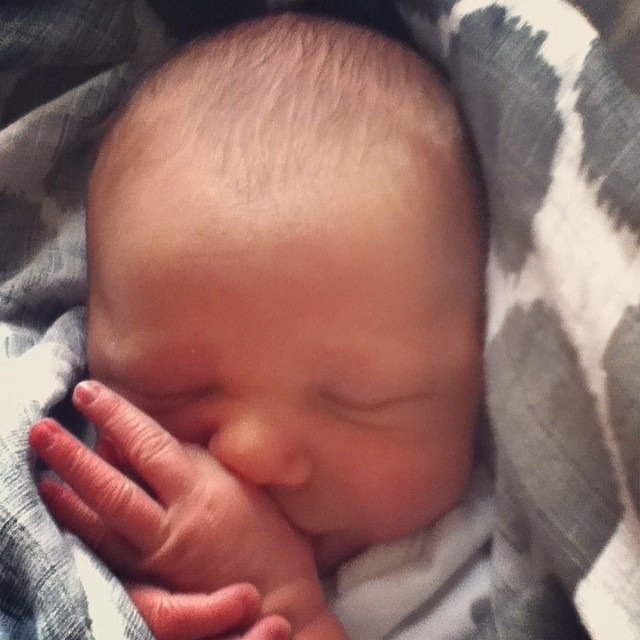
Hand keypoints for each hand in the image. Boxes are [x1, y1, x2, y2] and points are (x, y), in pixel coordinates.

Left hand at [29, 381, 329, 632]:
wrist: (277, 594)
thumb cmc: (268, 532)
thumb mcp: (237, 482)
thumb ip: (192, 459)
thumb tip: (144, 442)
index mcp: (201, 490)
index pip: (148, 444)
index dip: (115, 416)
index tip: (88, 392)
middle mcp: (174, 522)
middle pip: (114, 486)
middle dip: (74, 456)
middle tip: (42, 429)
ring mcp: (158, 556)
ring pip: (103, 522)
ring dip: (68, 494)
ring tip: (41, 469)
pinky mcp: (152, 583)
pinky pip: (108, 552)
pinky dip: (82, 527)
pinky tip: (63, 508)